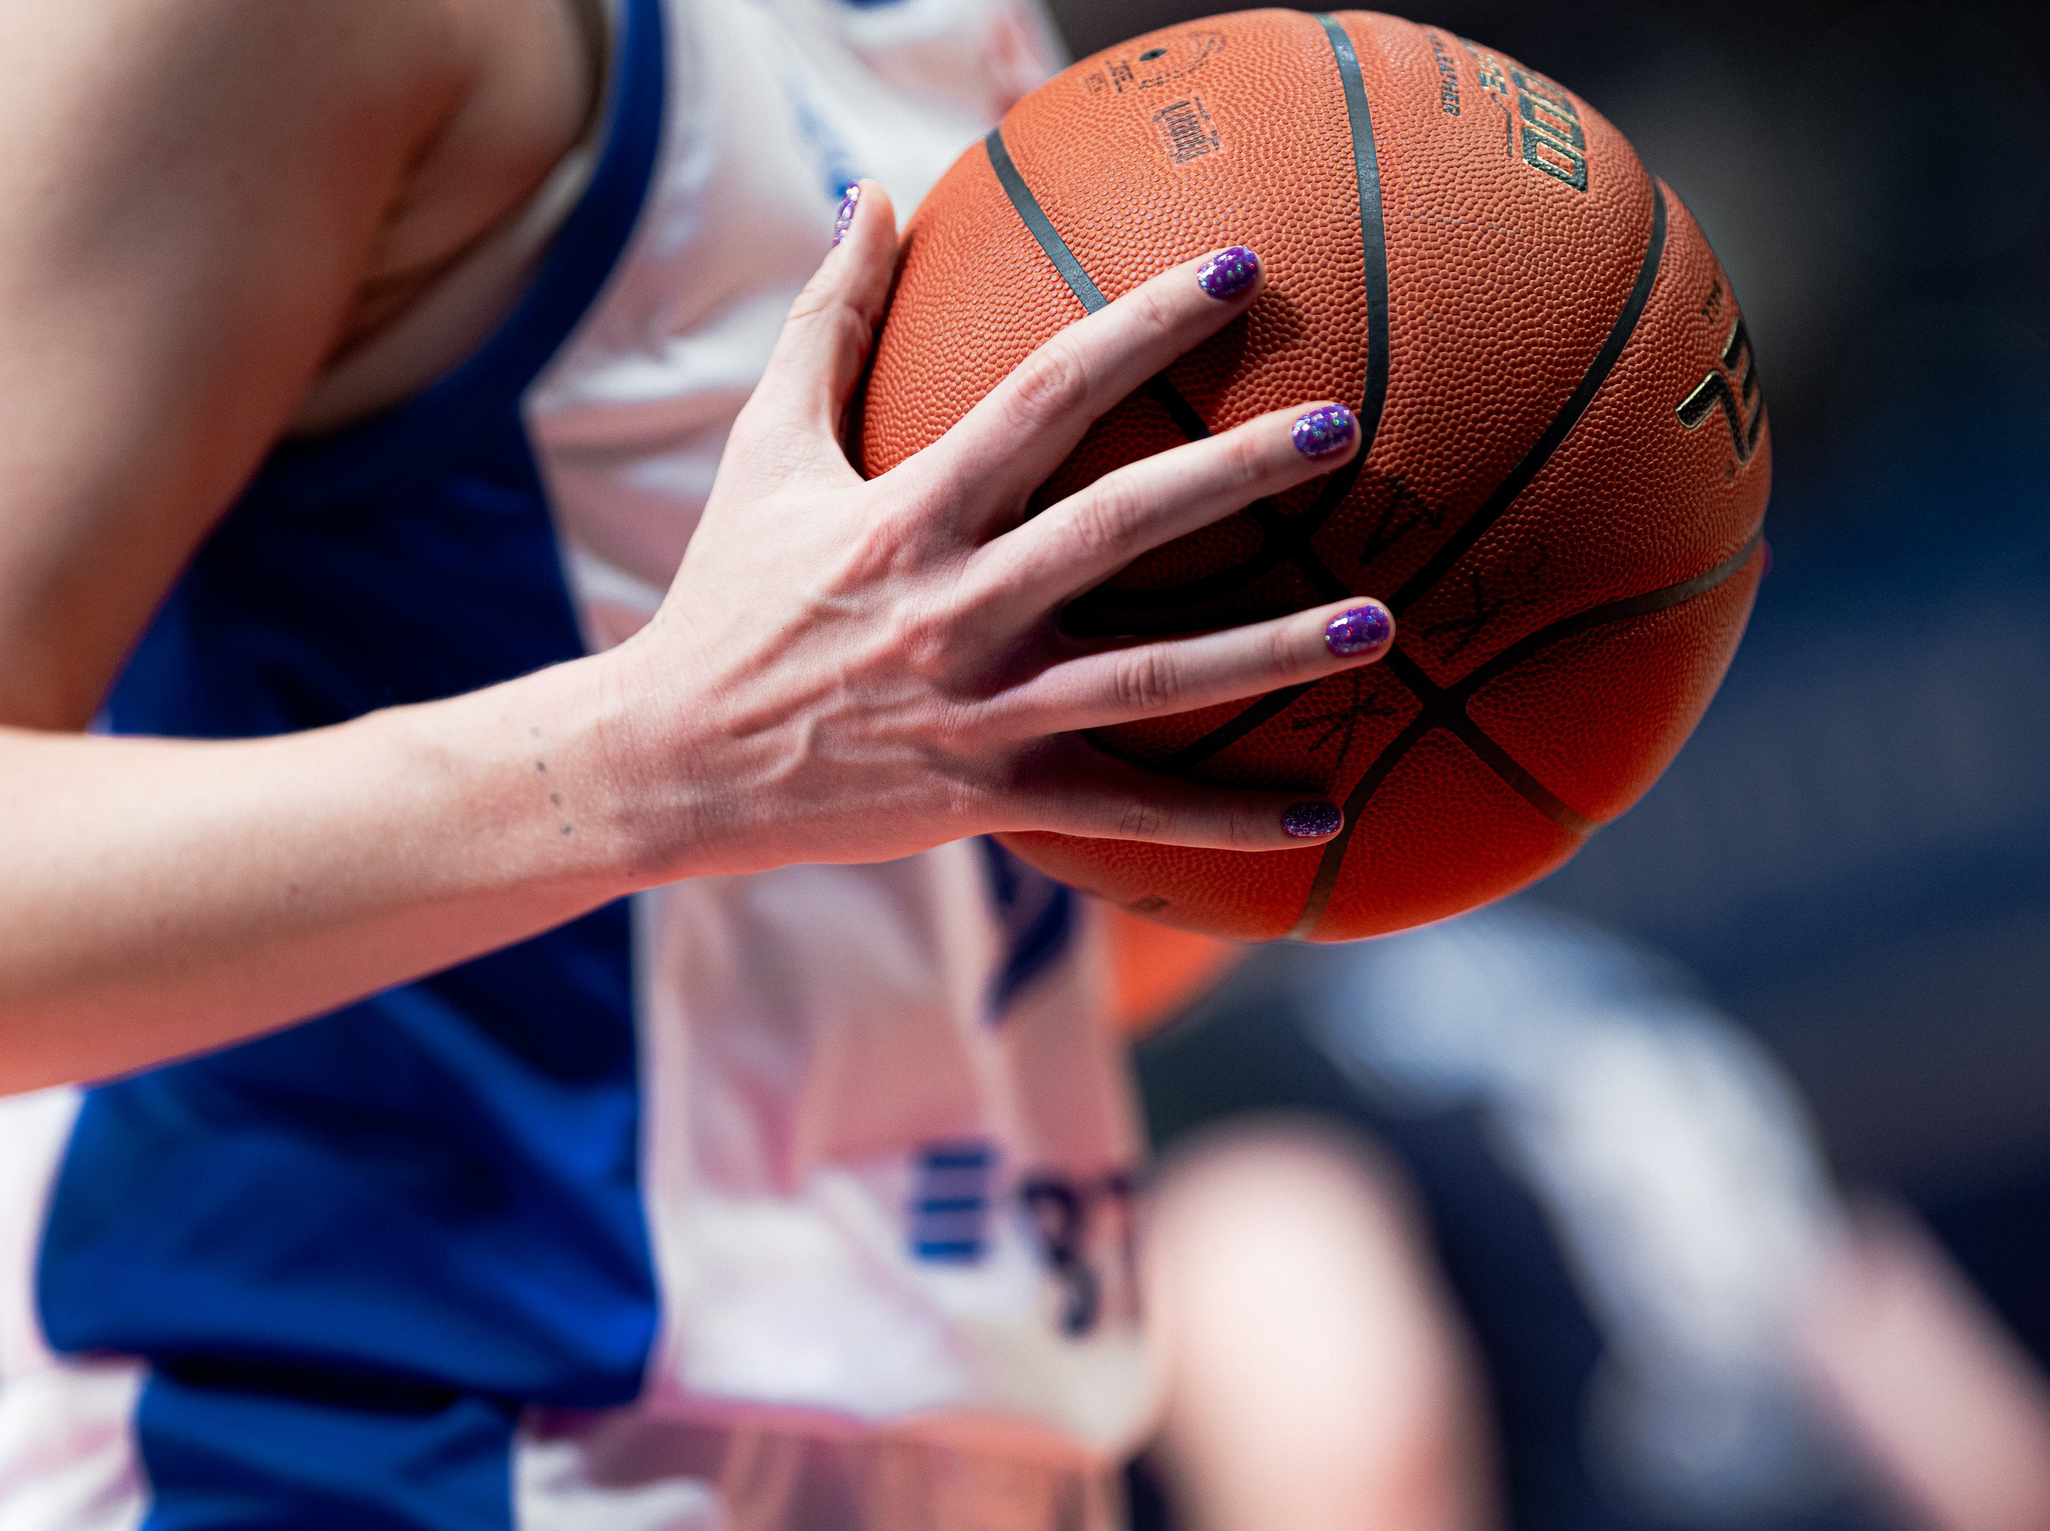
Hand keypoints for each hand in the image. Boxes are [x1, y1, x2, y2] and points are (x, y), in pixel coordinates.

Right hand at [609, 183, 1391, 878]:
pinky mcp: (992, 795)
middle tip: (1343, 426)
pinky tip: (1325, 811)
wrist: (670, 762)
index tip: (1241, 270)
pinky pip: (1126, 809)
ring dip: (1268, 652)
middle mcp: (952, 607)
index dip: (1144, 326)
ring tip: (1379, 621)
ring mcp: (978, 710)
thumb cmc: (730, 595)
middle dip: (1234, 475)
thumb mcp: (766, 449)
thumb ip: (828, 319)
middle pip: (1115, 527)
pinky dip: (1224, 820)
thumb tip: (875, 192)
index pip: (1043, 395)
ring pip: (1146, 680)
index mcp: (907, 511)